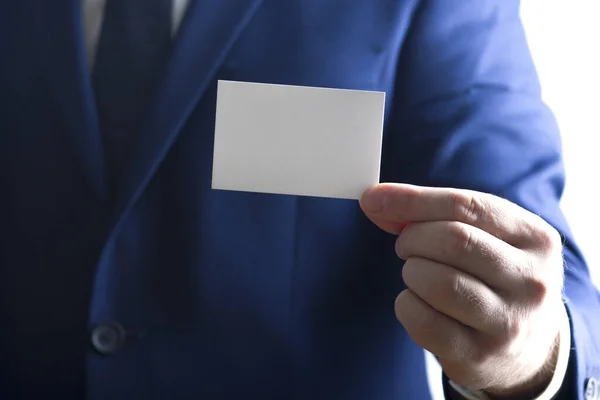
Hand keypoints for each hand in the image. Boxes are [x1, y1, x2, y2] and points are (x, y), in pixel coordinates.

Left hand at [360, 183, 564, 396]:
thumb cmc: (493, 276)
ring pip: (438, 282)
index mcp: (535, 237)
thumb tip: (375, 202)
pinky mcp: (479, 355)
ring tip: (418, 274)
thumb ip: (433, 213)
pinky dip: (406, 305)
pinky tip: (418, 303)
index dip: (413, 200)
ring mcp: (508, 323)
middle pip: (453, 241)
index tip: (372, 200)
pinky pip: (423, 321)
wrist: (527, 347)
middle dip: (413, 238)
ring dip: (411, 272)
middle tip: (406, 246)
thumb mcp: (483, 236)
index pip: (466, 205)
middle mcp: (531, 281)